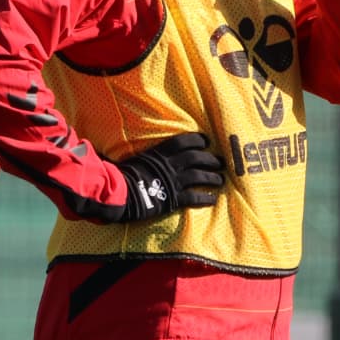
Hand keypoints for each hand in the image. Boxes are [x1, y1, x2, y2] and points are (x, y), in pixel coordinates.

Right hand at [100, 133, 224, 223]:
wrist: (118, 194)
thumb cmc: (119, 176)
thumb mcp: (132, 159)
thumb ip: (142, 156)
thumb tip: (121, 143)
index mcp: (160, 153)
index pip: (184, 141)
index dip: (198, 140)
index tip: (206, 141)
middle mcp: (170, 165)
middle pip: (197, 158)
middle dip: (211, 159)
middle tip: (221, 162)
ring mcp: (173, 181)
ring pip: (200, 176)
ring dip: (213, 178)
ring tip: (221, 180)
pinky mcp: (173, 199)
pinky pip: (194, 197)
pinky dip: (206, 198)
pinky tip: (213, 199)